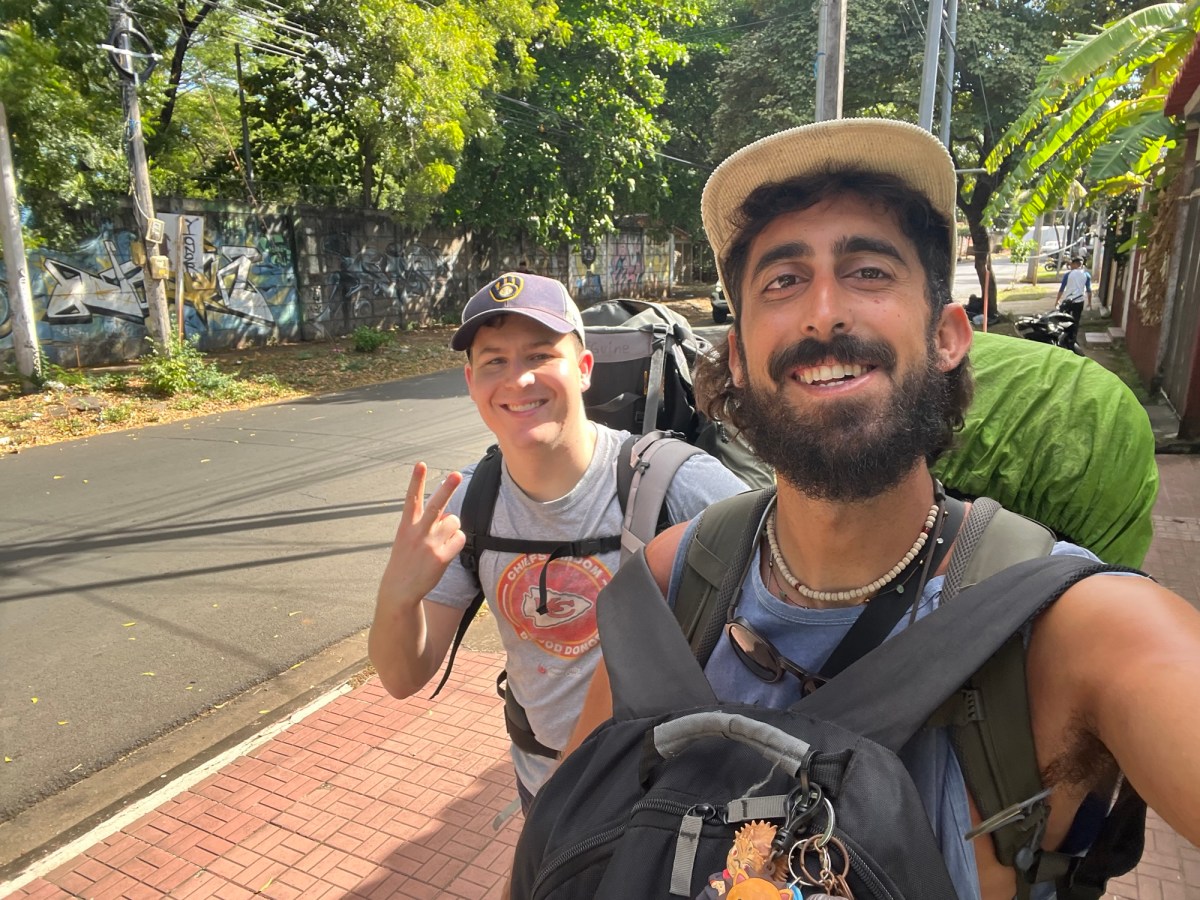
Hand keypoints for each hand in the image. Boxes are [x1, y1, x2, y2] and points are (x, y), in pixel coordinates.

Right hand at [379, 463, 465, 610]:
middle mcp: (418, 532)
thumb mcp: (408, 538)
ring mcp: (429, 545)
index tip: (421, 464)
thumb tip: (450, 516)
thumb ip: (427, 524)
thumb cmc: (406, 559)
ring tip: (440, 540)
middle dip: (447, 489)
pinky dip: (456, 542)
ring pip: (454, 521)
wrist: (400, 589)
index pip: (412, 498)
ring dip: (452, 527)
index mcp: (406, 525)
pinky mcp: (441, 557)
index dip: (417, 480)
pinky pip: (459, 538)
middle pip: (436, 505)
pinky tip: (446, 551)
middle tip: (457, 474)